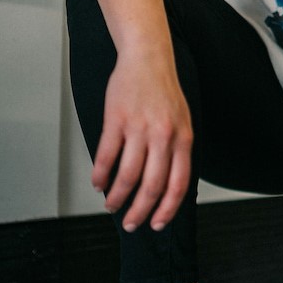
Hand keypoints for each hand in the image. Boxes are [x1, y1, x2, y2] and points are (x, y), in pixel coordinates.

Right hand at [92, 53, 192, 231]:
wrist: (148, 58)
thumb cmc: (164, 91)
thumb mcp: (183, 121)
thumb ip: (178, 150)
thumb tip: (169, 185)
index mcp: (183, 139)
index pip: (178, 184)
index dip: (167, 209)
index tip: (158, 223)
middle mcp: (163, 136)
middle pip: (152, 185)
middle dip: (140, 211)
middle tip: (131, 223)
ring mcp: (139, 128)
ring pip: (127, 175)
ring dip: (117, 196)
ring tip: (112, 204)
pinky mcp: (116, 120)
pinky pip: (106, 156)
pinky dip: (101, 175)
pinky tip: (99, 183)